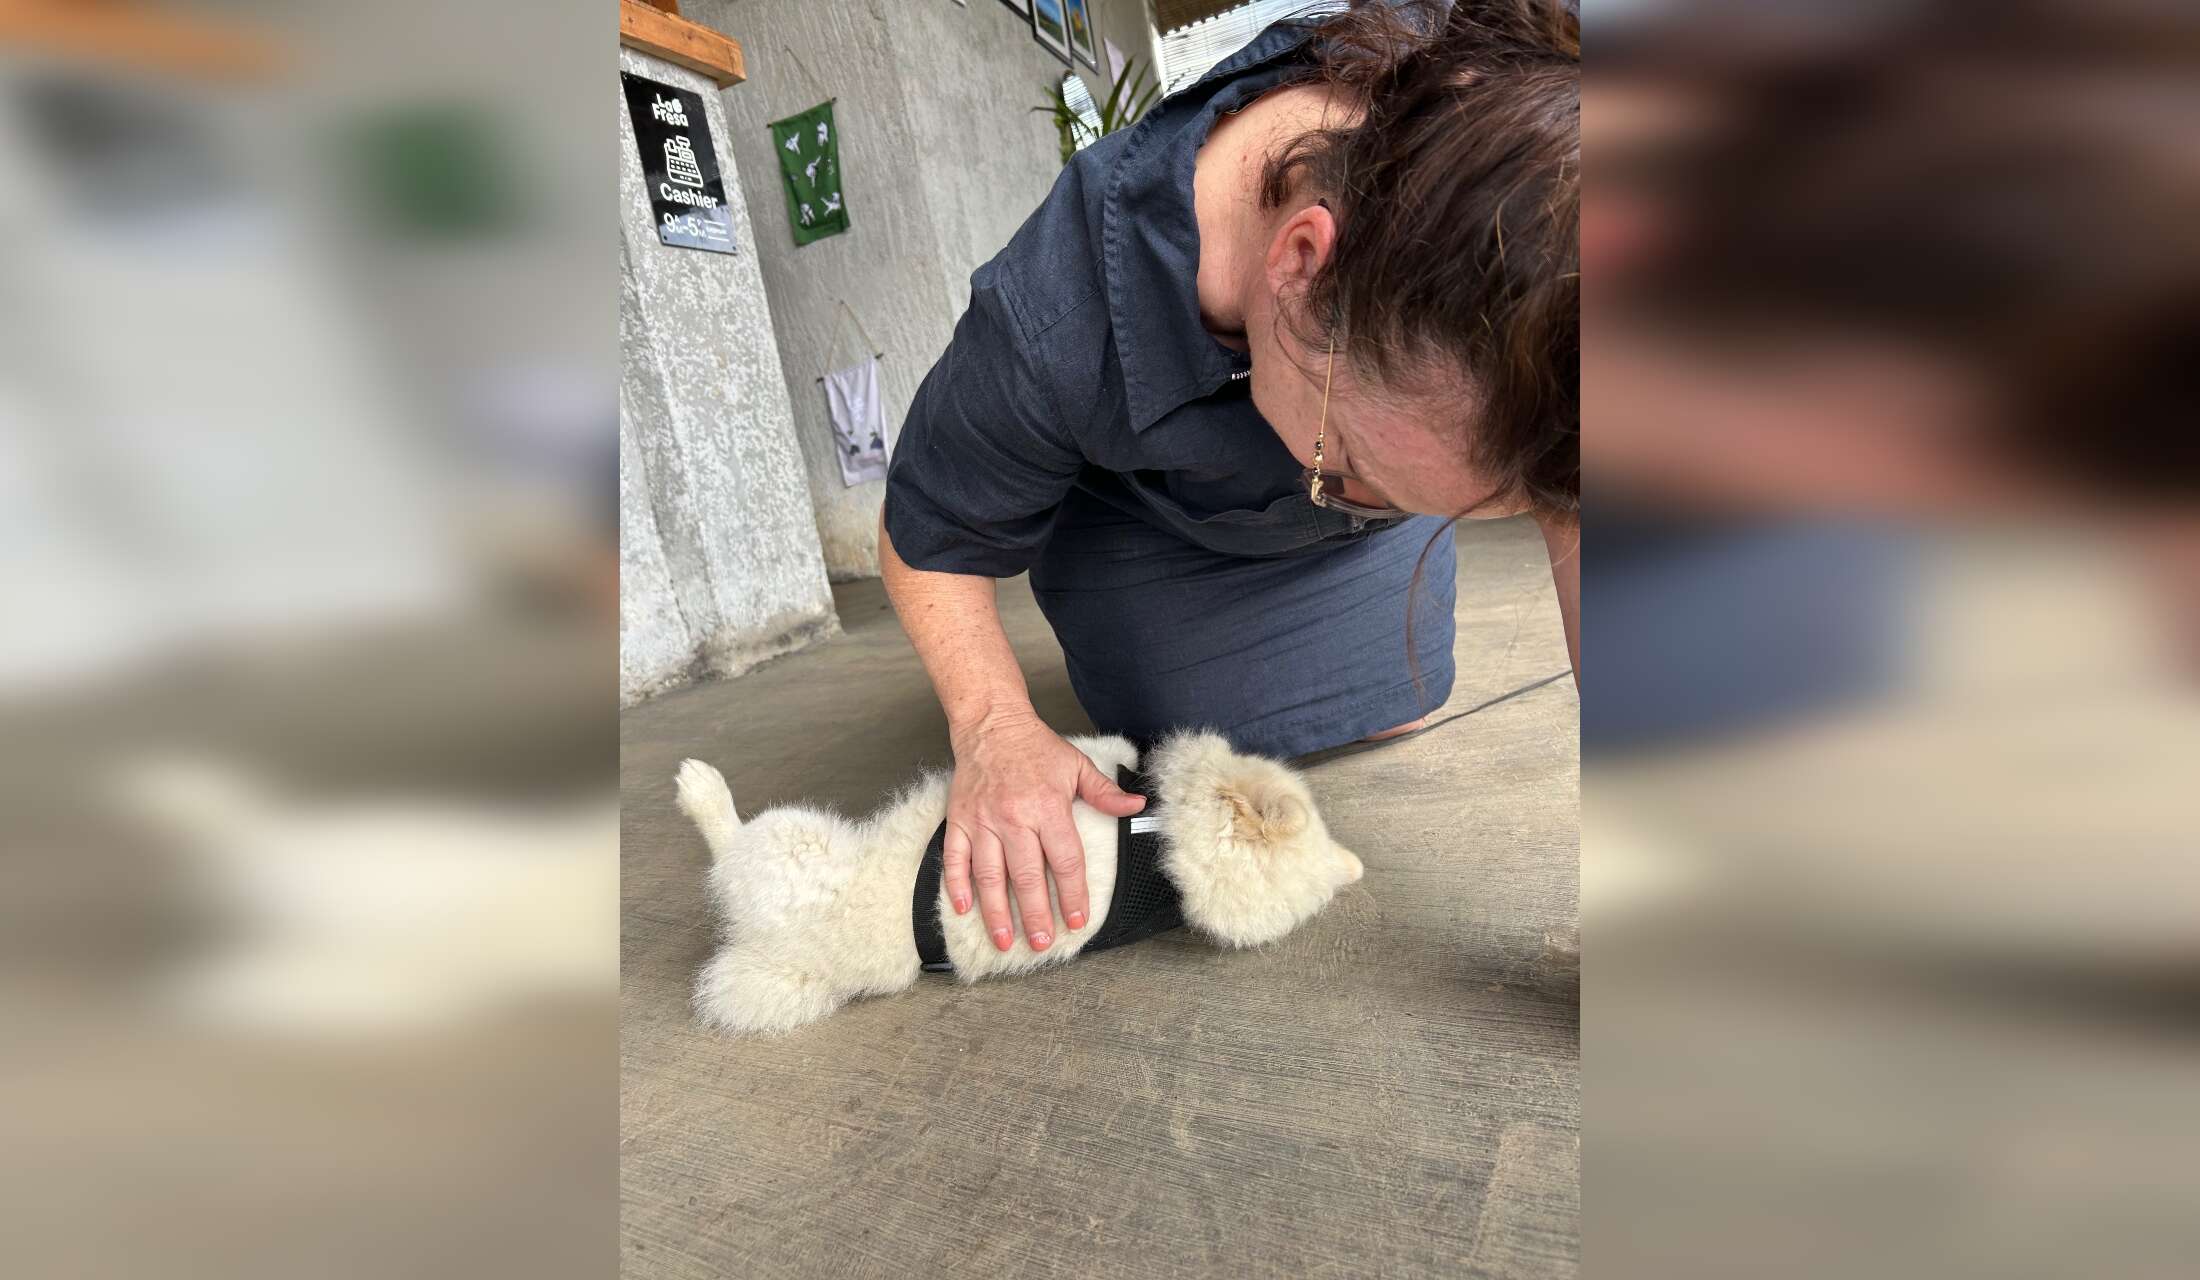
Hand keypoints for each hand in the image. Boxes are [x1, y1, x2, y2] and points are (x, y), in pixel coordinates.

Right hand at [943, 708, 1145, 951]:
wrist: (991, 723)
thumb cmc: (1036, 747)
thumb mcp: (1077, 765)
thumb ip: (1105, 793)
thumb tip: (1138, 807)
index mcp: (1046, 808)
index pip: (1064, 861)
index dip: (1073, 894)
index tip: (1077, 920)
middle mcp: (1013, 818)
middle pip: (1026, 877)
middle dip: (1035, 914)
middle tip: (1041, 943)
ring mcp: (982, 821)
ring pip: (989, 875)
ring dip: (996, 911)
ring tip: (1004, 940)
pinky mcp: (958, 819)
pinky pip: (954, 858)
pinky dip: (957, 885)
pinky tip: (963, 909)